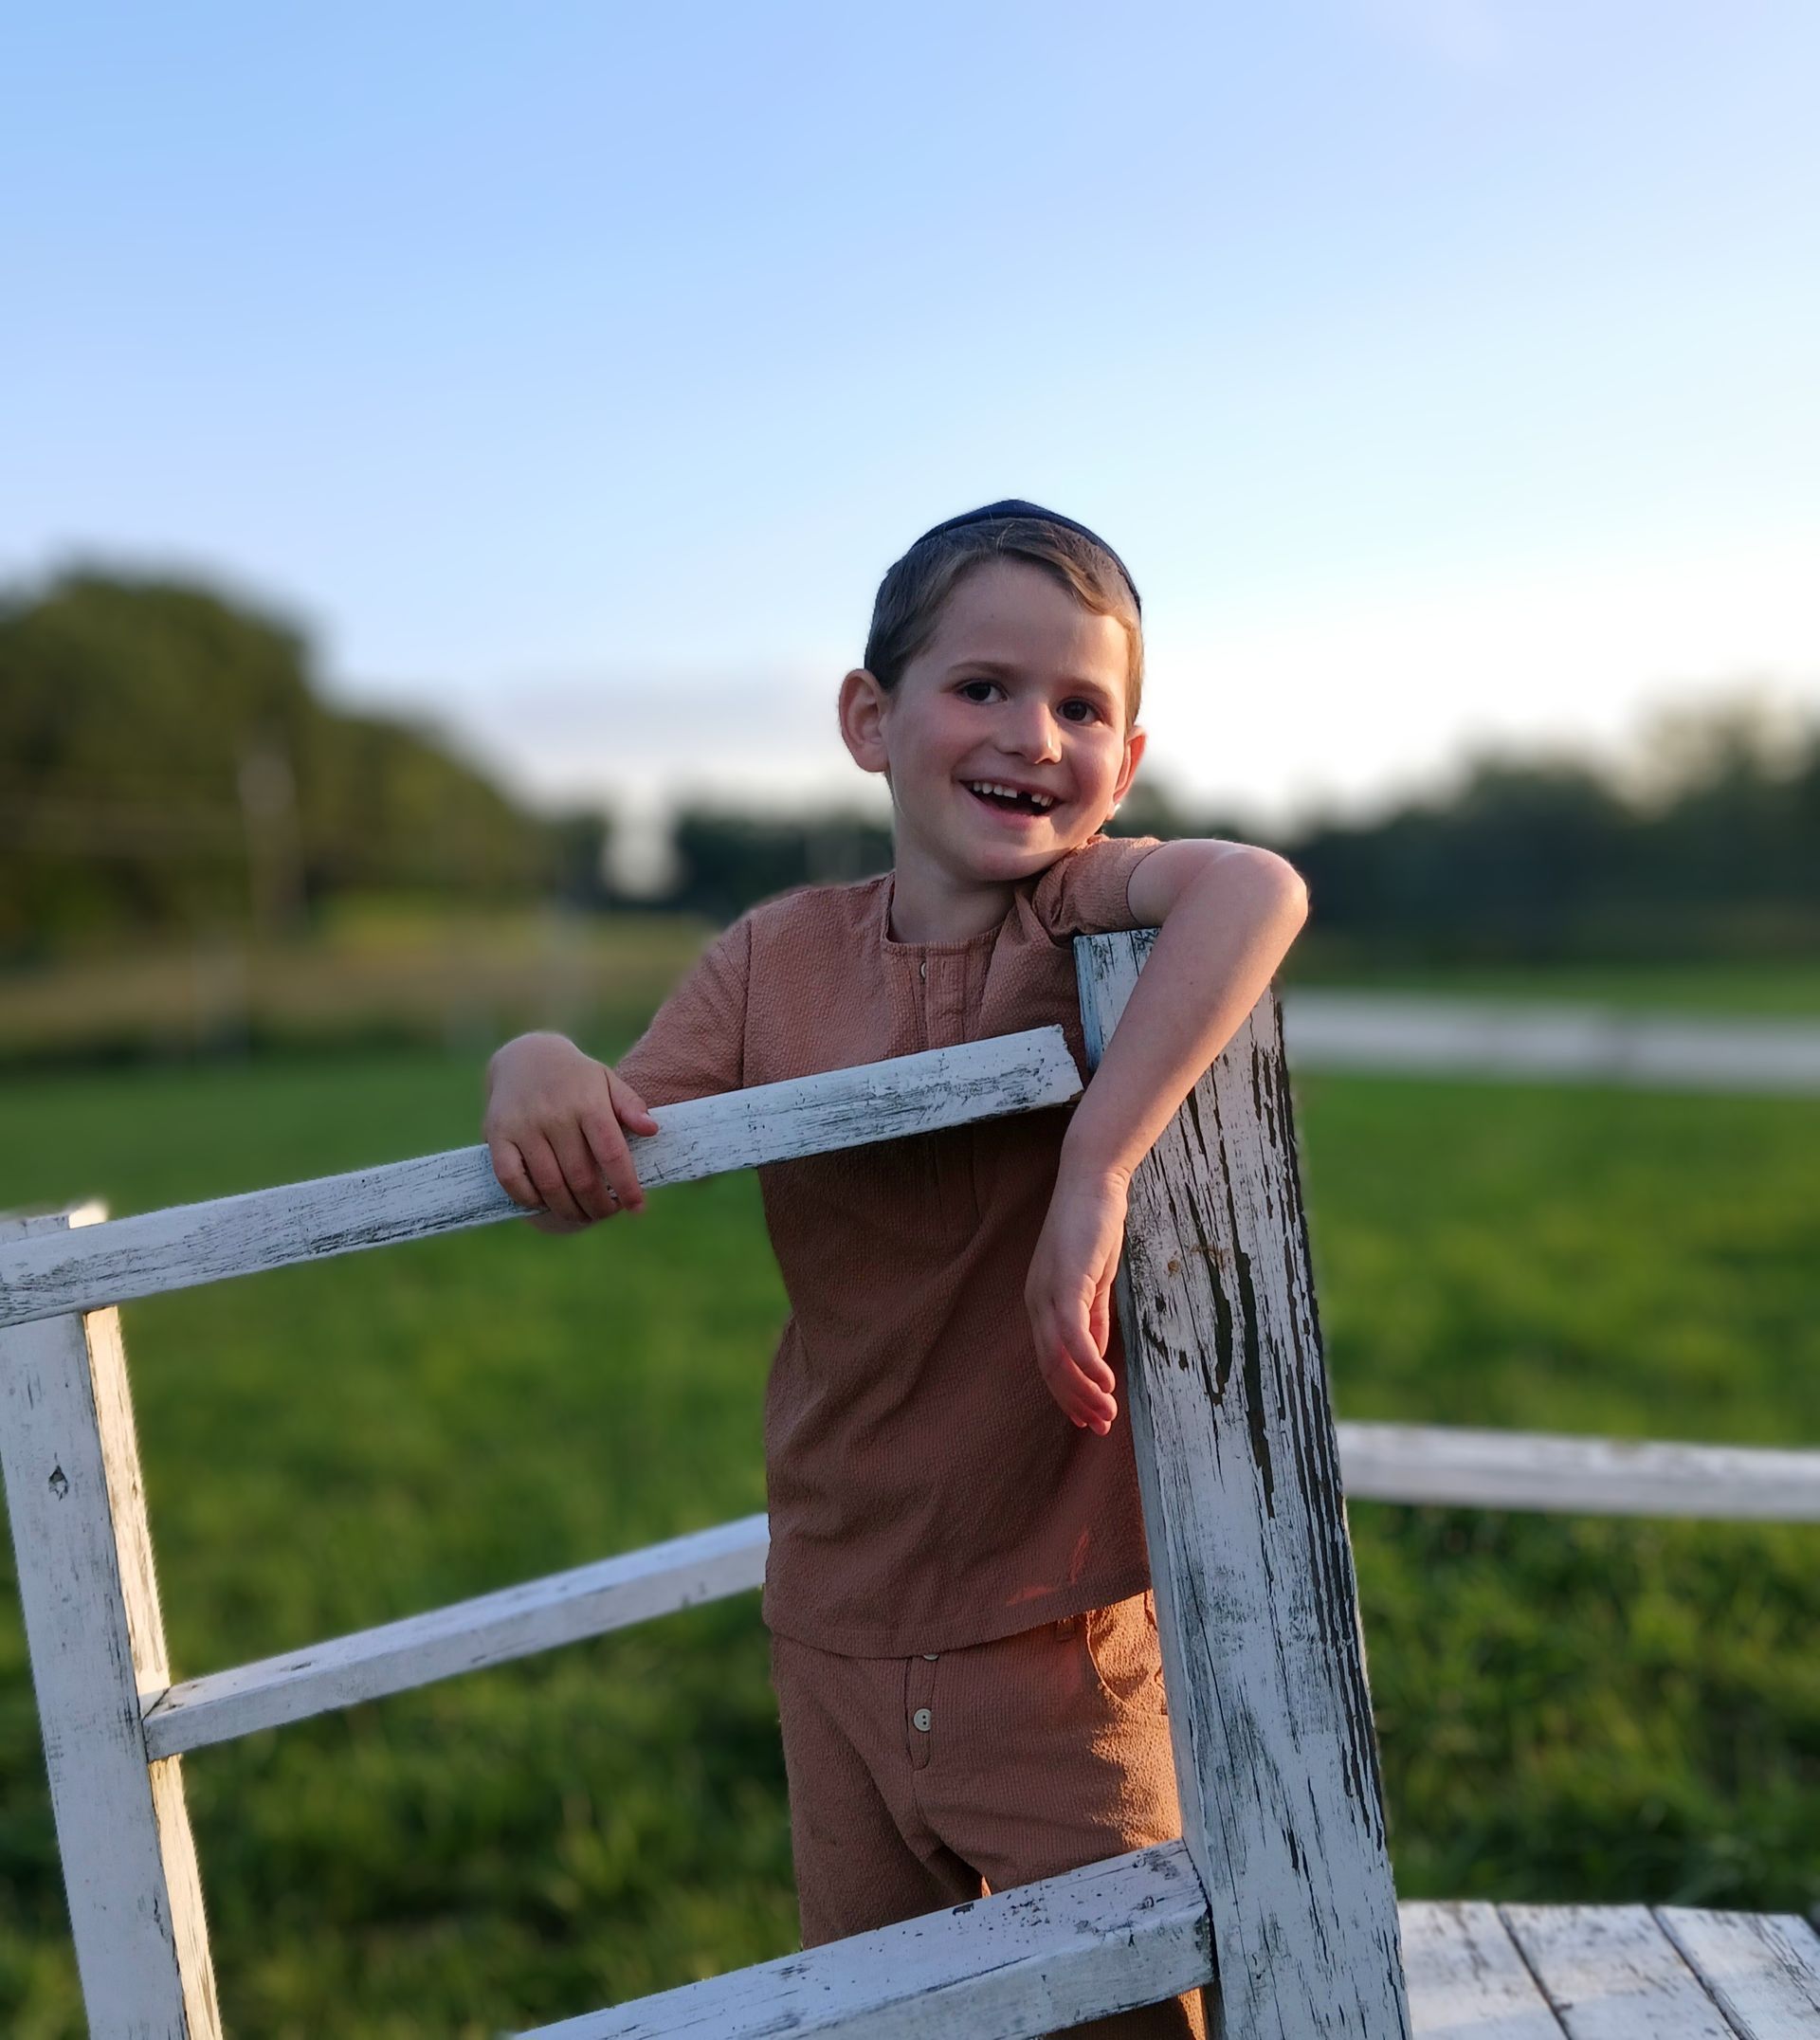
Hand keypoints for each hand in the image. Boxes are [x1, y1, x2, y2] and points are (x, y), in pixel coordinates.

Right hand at [482, 1032, 658, 1233]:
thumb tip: (652, 1130)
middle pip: (581, 1178)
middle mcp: (554, 1115)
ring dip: (569, 1210)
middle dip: (598, 1206)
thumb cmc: (576, 1078)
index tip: (637, 1207)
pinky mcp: (497, 1135)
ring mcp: (523, 1126)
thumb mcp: (607, 1081)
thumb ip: (631, 1106)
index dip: (626, 1186)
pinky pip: (511, 1180)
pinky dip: (529, 1200)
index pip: (611, 1153)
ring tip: (582, 1215)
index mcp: (587, 1102)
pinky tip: (545, 1203)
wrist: (525, 1056)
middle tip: (607, 1213)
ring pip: (549, 1185)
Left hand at [1025, 1163, 1128, 1434]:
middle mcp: (1037, 1302)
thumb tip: (1095, 1357)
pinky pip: (1073, 1332)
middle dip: (1076, 1401)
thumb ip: (1093, 1319)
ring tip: (1108, 1412)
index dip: (1068, 1394)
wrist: (1093, 1184)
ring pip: (1059, 1356)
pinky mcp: (1066, 1281)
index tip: (1089, 1420)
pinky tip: (1105, 1380)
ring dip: (1084, 1389)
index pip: (1049, 1361)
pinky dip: (1088, 1361)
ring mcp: (1048, 1292)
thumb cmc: (1093, 1230)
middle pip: (1050, 1366)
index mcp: (1041, 1304)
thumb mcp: (1093, 1284)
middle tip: (1101, 1426)